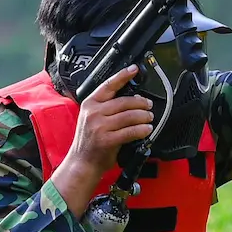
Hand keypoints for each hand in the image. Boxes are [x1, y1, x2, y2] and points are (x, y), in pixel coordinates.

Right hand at [50, 65, 152, 216]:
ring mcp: (99, 126)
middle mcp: (93, 113)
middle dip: (141, 102)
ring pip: (129, 115)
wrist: (82, 162)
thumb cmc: (89, 141)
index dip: (123, 76)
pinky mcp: (107, 140)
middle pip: (124, 101)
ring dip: (144, 116)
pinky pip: (130, 131)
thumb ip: (106, 107)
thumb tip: (132, 99)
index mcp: (90, 104)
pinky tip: (147, 130)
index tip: (134, 69)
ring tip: (149, 118)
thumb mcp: (92, 118)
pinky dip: (142, 130)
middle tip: (149, 105)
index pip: (109, 85)